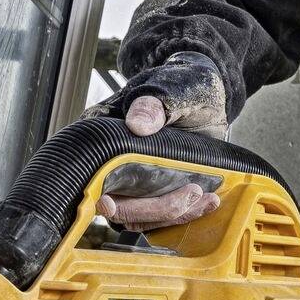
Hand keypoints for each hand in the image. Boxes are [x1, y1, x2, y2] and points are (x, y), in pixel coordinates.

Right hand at [97, 53, 228, 229]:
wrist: (205, 95)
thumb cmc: (183, 84)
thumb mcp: (173, 90)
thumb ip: (155, 104)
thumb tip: (137, 125)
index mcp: (103, 133)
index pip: (90, 171)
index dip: (96, 192)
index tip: (109, 203)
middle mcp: (112, 162)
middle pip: (117, 204)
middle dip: (153, 207)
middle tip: (191, 192)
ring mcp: (133, 180)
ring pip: (140, 215)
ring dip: (173, 213)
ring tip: (204, 198)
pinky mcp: (154, 191)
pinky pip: (161, 215)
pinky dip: (185, 213)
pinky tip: (208, 202)